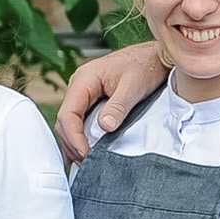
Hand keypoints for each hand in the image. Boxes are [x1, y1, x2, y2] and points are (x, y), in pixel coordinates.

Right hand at [54, 43, 165, 162]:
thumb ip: (118, 106)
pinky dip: (80, 136)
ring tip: (85, 161)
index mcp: (84, 79)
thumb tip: (105, 126)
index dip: (74, 138)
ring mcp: (83, 92)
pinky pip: (79, 120)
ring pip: (69, 122)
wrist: (155, 55)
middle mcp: (79, 85)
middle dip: (72, 144)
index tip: (85, 154)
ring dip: (74, 142)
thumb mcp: (134, 86)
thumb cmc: (145, 65)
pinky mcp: (91, 98)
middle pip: (64, 121)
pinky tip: (84, 150)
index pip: (68, 114)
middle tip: (86, 163)